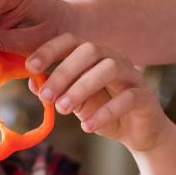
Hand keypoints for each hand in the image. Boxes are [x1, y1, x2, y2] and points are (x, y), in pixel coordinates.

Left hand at [29, 33, 175, 152]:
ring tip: (63, 109)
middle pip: (90, 51)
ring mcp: (132, 76)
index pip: (72, 41)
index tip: (30, 67)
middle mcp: (114, 59)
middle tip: (46, 96)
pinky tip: (87, 126)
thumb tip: (32, 83)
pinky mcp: (145, 97)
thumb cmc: (103, 112)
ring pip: (109, 69)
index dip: (50, 50)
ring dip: (82, 88)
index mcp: (95, 56)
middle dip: (64, 72)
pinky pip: (127, 98)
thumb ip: (58, 92)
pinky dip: (105, 112)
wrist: (138, 133)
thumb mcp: (75, 103)